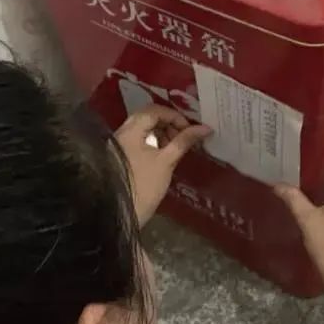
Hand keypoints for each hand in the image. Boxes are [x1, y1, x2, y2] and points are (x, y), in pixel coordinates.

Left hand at [114, 105, 211, 226]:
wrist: (123, 213)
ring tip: (174, 147)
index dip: (174, 116)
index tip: (189, 130)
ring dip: (161, 132)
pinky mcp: (120, 155)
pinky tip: (163, 154)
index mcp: (129, 131)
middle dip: (168, 124)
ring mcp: (118, 144)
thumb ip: (184, 141)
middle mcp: (120, 133)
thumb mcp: (167, 162)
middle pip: (147, 117)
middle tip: (183, 137)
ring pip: (142, 128)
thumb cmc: (145, 187)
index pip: (153, 110)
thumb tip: (205, 128)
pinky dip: (152, 142)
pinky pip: (138, 140)